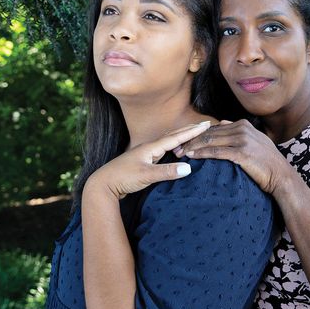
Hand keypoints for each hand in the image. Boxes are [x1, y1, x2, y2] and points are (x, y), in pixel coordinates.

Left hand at [86, 121, 210, 200]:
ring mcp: (145, 154)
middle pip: (172, 136)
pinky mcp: (142, 162)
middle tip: (205, 124)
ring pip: (167, 142)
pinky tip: (174, 151)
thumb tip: (189, 168)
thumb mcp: (146, 175)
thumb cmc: (123, 178)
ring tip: (193, 133)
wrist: (103, 184)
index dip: (192, 131)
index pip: (176, 137)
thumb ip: (166, 172)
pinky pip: (163, 150)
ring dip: (181, 137)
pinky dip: (173, 147)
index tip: (207, 124)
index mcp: (150, 148)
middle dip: (189, 130)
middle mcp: (148, 148)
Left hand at [174, 119, 294, 193]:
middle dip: (190, 140)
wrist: (281, 176)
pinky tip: (192, 157)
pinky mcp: (242, 152)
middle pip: (209, 133)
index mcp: (242, 125)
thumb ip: (237, 132)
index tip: (183, 141)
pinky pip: (216, 152)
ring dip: (192, 147)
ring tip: (179, 153)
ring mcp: (242, 140)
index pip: (213, 128)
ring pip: (210, 141)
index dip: (196, 135)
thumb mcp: (253, 141)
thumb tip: (221, 124)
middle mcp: (242, 129)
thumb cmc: (266, 162)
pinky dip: (202, 154)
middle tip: (175, 148)